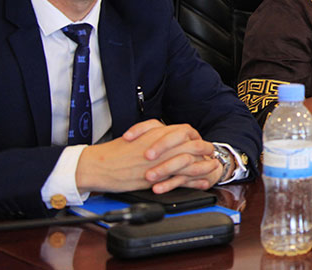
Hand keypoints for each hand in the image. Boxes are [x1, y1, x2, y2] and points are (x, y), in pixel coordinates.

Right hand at [77, 121, 220, 193]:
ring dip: (204, 165)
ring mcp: (159, 163)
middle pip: (192, 145)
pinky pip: (181, 179)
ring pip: (190, 162)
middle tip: (212, 152)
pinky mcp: (156, 179)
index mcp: (156, 134)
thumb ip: (153, 130)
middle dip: (205, 149)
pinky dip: (194, 180)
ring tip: (213, 167)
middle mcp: (161, 147)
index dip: (195, 136)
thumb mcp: (136, 134)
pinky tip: (202, 182)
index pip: (185, 132)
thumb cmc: (113, 152)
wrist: (97, 166)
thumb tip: (164, 129)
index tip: (199, 141)